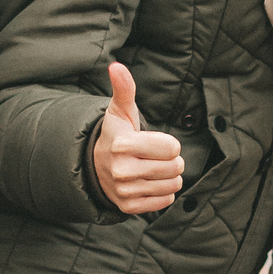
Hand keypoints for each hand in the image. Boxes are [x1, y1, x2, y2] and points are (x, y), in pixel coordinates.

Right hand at [91, 63, 182, 214]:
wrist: (97, 165)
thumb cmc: (117, 134)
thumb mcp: (120, 111)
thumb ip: (124, 88)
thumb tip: (117, 66)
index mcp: (122, 145)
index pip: (172, 148)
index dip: (170, 144)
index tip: (156, 142)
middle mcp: (121, 170)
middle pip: (175, 167)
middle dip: (173, 160)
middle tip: (157, 156)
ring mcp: (124, 191)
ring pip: (173, 185)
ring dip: (170, 176)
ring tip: (153, 168)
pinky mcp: (128, 207)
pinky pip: (166, 201)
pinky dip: (163, 192)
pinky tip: (148, 183)